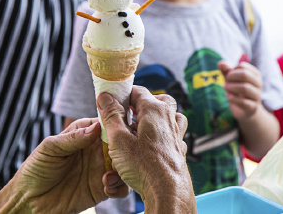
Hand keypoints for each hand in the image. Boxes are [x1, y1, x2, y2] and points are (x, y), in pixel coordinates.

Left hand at [0, 118, 128, 213]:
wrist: (29, 199)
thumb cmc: (36, 168)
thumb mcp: (50, 148)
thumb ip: (73, 138)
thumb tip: (96, 127)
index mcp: (84, 134)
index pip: (106, 124)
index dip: (116, 123)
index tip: (121, 127)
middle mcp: (95, 150)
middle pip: (120, 144)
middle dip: (124, 147)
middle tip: (120, 154)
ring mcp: (100, 169)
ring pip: (124, 165)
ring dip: (124, 168)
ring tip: (111, 173)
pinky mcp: (101, 189)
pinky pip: (120, 187)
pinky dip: (120, 186)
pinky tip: (106, 186)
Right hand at [97, 86, 195, 212]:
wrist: (167, 192)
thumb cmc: (145, 167)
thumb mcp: (119, 139)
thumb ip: (111, 116)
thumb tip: (105, 98)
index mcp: (155, 110)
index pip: (138, 91)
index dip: (123, 95)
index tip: (111, 103)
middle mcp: (169, 118)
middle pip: (157, 99)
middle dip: (141, 104)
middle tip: (127, 114)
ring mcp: (176, 133)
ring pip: (169, 115)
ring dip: (155, 117)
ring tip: (139, 127)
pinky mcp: (178, 148)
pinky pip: (172, 133)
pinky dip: (162, 134)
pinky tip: (151, 144)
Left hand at [218, 58, 263, 120]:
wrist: (246, 110)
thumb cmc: (238, 91)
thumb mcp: (231, 80)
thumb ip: (226, 71)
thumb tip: (221, 63)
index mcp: (255, 74)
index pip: (243, 66)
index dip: (232, 70)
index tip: (228, 76)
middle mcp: (259, 84)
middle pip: (245, 74)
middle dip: (231, 77)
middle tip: (225, 82)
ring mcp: (257, 96)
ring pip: (245, 88)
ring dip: (231, 87)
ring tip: (225, 89)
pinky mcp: (253, 107)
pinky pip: (244, 102)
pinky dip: (233, 98)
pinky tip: (228, 97)